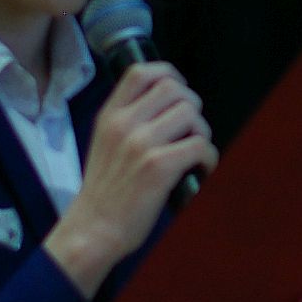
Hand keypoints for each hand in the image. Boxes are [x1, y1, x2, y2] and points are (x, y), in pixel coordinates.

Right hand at [44, 62, 217, 299]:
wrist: (93, 229)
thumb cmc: (103, 193)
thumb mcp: (102, 144)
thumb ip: (126, 121)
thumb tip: (167, 107)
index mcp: (109, 117)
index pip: (141, 72)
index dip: (168, 75)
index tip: (177, 91)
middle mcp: (124, 124)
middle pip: (174, 89)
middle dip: (191, 106)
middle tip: (189, 130)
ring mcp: (141, 144)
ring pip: (192, 114)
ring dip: (201, 132)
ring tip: (192, 151)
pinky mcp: (159, 167)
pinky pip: (201, 146)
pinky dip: (208, 159)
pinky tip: (198, 170)